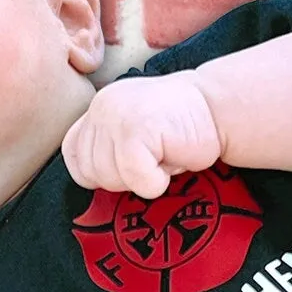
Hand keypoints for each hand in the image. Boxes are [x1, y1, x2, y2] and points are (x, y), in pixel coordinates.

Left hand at [62, 72, 221, 197]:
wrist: (217, 108)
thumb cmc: (182, 128)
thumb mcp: (136, 133)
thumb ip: (111, 147)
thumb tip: (96, 182)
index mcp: (99, 108)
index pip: (74, 152)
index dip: (98, 171)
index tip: (129, 165)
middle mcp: (101, 108)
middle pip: (91, 172)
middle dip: (124, 178)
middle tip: (155, 157)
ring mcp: (116, 118)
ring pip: (110, 178)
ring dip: (143, 178)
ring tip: (164, 153)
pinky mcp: (135, 131)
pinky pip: (136, 179)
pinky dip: (157, 181)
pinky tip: (172, 158)